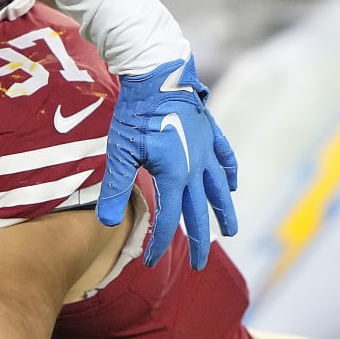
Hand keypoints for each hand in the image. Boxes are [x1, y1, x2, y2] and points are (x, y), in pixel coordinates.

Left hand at [98, 55, 237, 268]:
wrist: (157, 74)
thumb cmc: (135, 113)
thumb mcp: (120, 152)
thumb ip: (116, 189)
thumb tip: (108, 224)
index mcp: (175, 175)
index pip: (169, 219)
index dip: (160, 243)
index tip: (151, 262)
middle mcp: (197, 167)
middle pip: (200, 211)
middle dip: (200, 241)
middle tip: (199, 265)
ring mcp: (206, 149)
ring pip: (220, 188)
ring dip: (224, 212)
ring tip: (230, 232)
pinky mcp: (209, 132)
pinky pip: (225, 158)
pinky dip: (229, 173)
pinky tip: (231, 185)